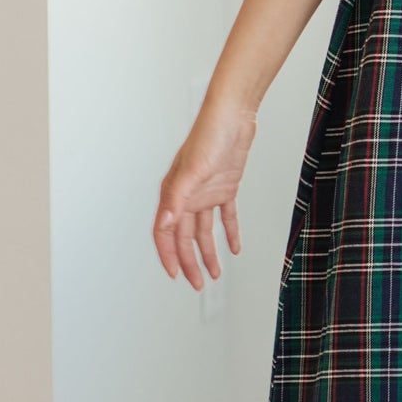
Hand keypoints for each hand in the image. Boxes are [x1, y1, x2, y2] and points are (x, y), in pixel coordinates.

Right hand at [153, 98, 257, 289]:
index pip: (166, 233)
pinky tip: (235, 248)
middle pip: (185, 238)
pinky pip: (226, 216)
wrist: (233, 116)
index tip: (175, 275)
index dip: (169, 255)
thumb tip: (166, 224)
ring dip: (209, 253)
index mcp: (174, 194)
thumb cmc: (208, 136)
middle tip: (198, 285)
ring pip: (204, 231)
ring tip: (215, 274)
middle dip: (190, 263)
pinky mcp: (225, 187)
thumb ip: (177, 199)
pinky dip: (230, 233)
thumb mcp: (192, 171)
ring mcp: (206, 192)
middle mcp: (187, 196)